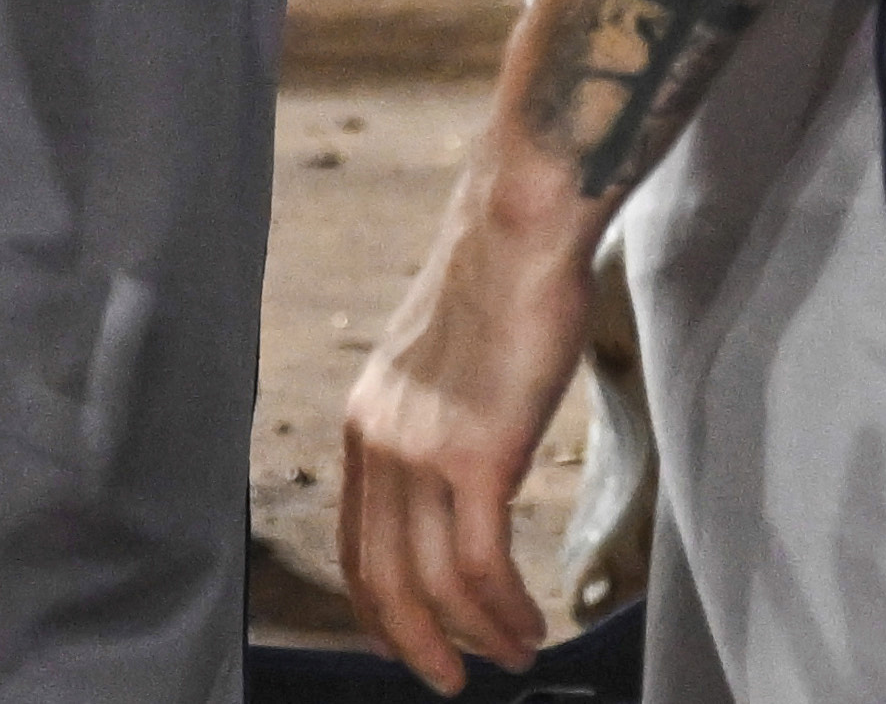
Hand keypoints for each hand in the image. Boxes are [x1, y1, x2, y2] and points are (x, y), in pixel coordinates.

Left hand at [338, 182, 597, 692]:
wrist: (520, 228)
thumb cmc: (498, 284)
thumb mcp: (441, 363)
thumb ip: (435, 419)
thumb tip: (459, 469)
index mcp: (365, 422)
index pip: (354, 541)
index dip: (378, 604)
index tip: (406, 640)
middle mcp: (379, 442)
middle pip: (383, 577)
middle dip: (416, 642)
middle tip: (451, 680)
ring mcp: (423, 450)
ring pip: (436, 582)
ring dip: (479, 633)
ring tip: (516, 655)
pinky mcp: (478, 453)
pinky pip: (482, 564)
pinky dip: (506, 608)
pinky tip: (531, 623)